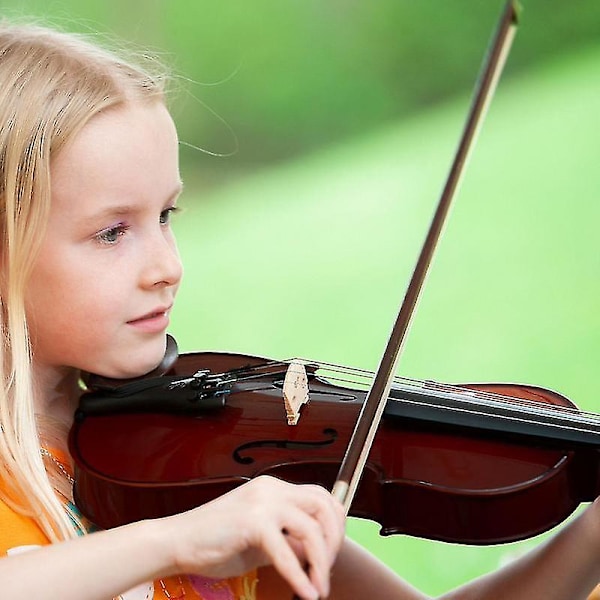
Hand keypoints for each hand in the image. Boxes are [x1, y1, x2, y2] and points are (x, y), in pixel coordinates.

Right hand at [160, 475, 345, 599]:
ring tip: (319, 587)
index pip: (320, 496)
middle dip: (334, 540)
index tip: (331, 553)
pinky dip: (299, 575)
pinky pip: (286, 550)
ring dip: (322, 561)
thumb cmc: (214, 543)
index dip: (334, 524)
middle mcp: (271, 489)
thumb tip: (317, 558)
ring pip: (311, 526)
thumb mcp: (261, 542)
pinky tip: (304, 592)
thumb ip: (288, 543)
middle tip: (328, 570)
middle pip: (323, 505)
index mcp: (273, 489)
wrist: (175, 542)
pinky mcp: (252, 521)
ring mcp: (262, 502)